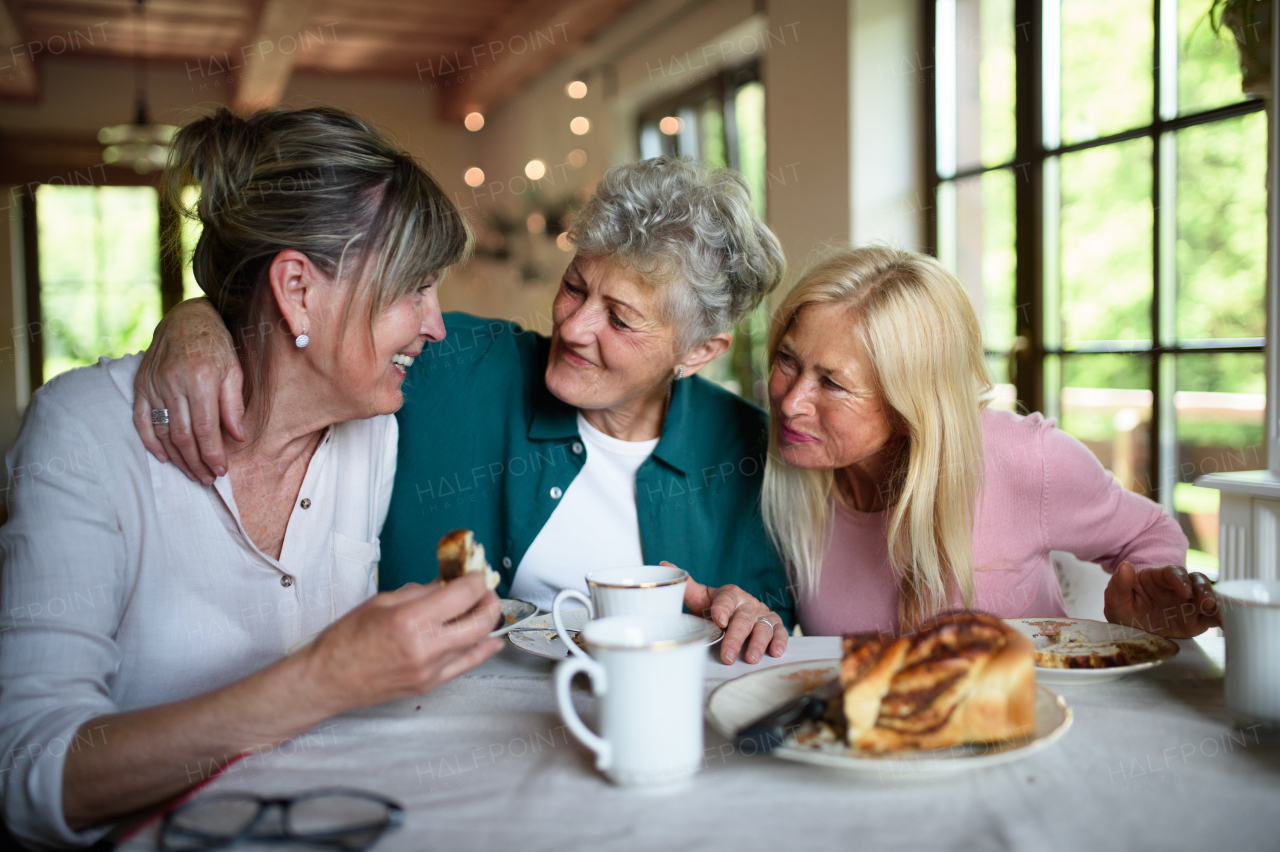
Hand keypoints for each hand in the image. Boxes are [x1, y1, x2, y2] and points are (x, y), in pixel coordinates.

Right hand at [132, 298, 244, 483]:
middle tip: (207, 478)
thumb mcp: (234, 370)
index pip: (205, 428)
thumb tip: (237, 437)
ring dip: (177, 458)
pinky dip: (150, 442)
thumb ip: (233, 404)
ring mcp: (153, 384)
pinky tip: (164, 457)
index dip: (212, 454)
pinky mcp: (140, 384)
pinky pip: (141, 419)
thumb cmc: (216, 344)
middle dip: (196, 462)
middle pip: (183, 435)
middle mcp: (173, 382)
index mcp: (200, 378)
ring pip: (163, 432)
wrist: (186, 318)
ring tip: (192, 473)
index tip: (221, 471)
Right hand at [299, 572, 503, 714]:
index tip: (475, 574)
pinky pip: (467, 665)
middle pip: (481, 620)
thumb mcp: (381, 602)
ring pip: (478, 643)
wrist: (328, 679)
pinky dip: (483, 649)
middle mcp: (425, 647)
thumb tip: (448, 583)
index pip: (463, 595)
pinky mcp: (430, 685)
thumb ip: (420, 592)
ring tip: (481, 608)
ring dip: (485, 621)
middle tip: (484, 590)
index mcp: (410, 620)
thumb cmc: (345, 640)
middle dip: (490, 600)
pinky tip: (491, 640)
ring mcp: (430, 670)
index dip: (476, 580)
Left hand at [668, 562, 787, 664]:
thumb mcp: (700, 597)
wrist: (734, 611)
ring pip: (763, 627)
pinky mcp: (774, 625)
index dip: (722, 608)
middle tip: (727, 654)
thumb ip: (686, 586)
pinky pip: (780, 632)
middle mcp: (748, 603)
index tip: (718, 620)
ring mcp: (762, 615)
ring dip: (758, 643)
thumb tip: (664, 565)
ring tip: (750, 658)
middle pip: (743, 619)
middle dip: (735, 637)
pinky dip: (779, 641)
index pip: (726, 598)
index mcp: (730, 594)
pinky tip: (774, 652)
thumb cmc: (715, 607)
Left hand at [1103, 562, 1219, 637]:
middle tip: (1206, 602)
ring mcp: (1189, 603)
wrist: (1131, 630)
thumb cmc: (1124, 609)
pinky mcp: (1198, 619)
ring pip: (1209, 596)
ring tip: (1216, 613)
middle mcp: (1177, 588)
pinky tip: (1230, 625)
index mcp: (1157, 579)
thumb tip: (1124, 566)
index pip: (1172, 572)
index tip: (1185, 590)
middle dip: (1204, 589)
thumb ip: (1119, 584)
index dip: (1180, 579)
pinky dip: (1224, 619)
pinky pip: (1214, 617)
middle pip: (1196, 581)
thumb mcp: (1116, 599)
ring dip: (1215, 602)